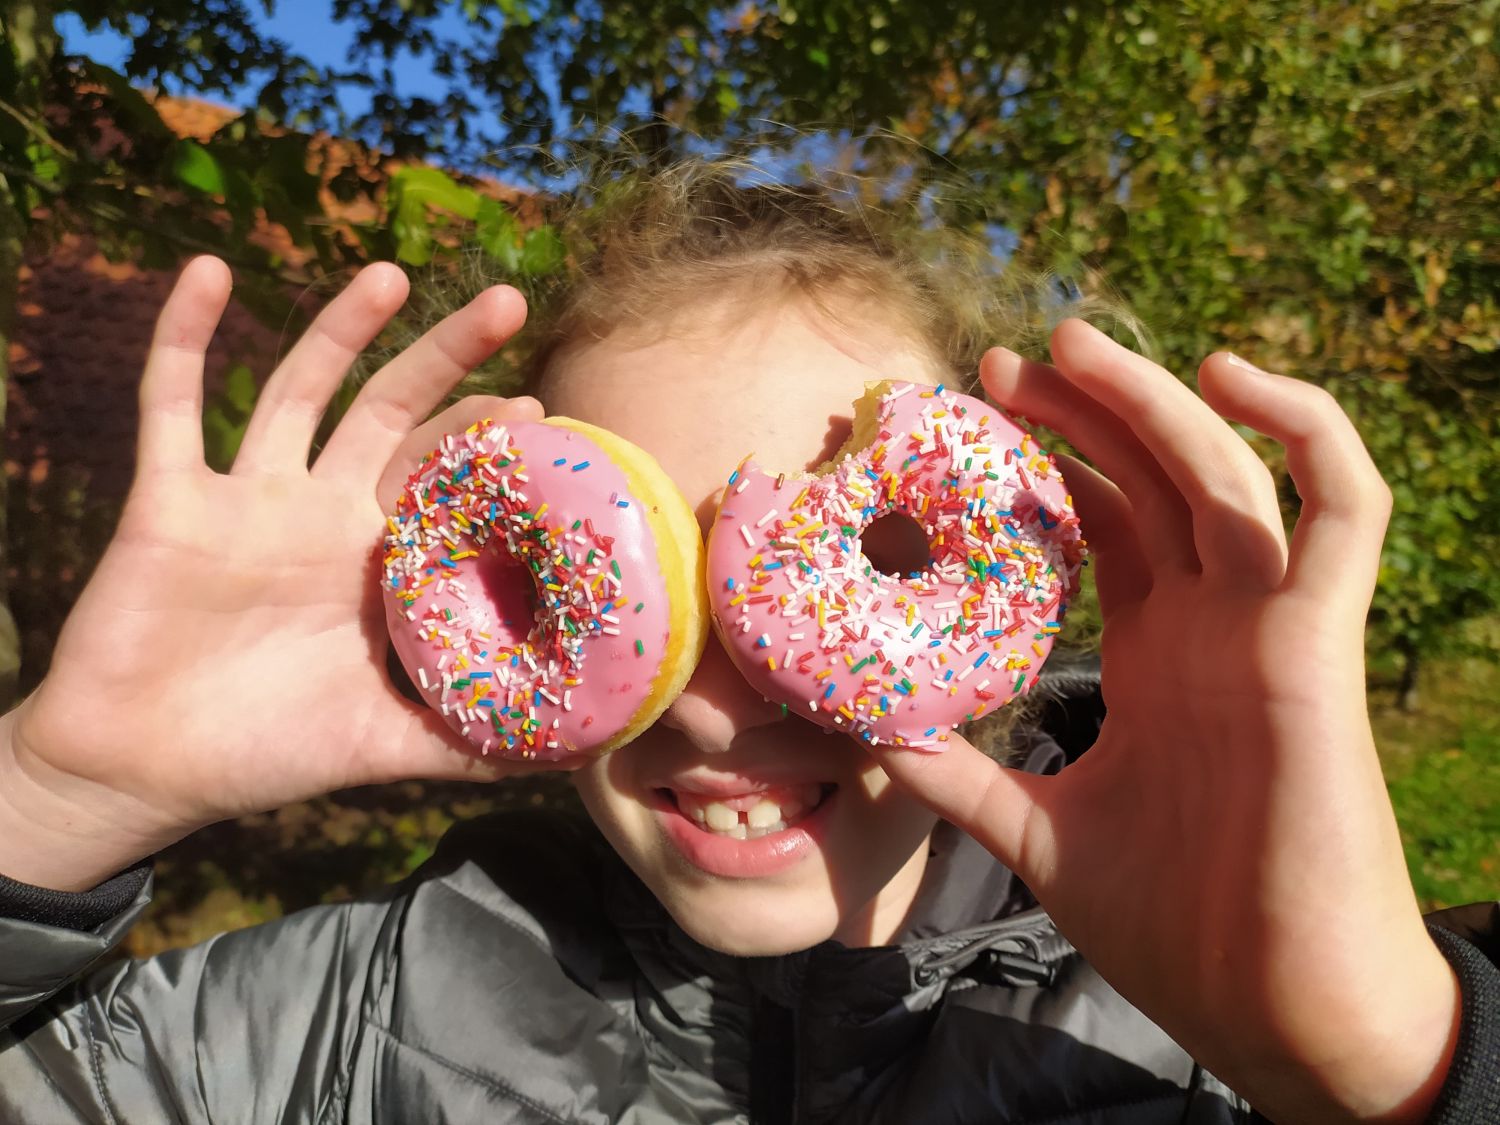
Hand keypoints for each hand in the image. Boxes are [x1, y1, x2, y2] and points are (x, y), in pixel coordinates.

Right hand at [0, 258, 578, 891]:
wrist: (144, 772)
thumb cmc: (268, 754)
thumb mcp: (387, 745)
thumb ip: (474, 739)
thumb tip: (576, 754)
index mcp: (377, 558)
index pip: (447, 480)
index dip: (490, 444)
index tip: (543, 412)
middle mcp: (321, 512)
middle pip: (392, 412)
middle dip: (446, 356)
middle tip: (509, 303)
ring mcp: (248, 498)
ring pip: (297, 390)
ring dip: (339, 329)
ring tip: (392, 273)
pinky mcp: (171, 500)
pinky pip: (170, 405)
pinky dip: (180, 338)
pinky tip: (206, 272)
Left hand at [869, 320, 1460, 1122]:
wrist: (1271, 1012)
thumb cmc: (1175, 925)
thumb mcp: (1037, 834)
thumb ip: (962, 778)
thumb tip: (871, 732)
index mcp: (1158, 654)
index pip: (1108, 521)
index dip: (1049, 461)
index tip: (965, 420)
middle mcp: (1213, 624)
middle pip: (1156, 476)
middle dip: (1086, 407)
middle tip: (997, 363)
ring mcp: (1269, 627)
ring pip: (1228, 469)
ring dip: (1158, 397)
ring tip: (1072, 342)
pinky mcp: (1319, 646)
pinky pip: (1346, 512)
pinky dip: (1308, 433)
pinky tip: (1232, 381)